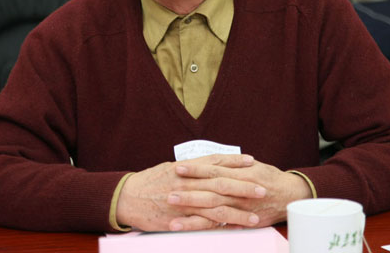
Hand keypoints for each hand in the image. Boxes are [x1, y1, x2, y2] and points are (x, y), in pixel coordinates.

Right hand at [116, 154, 263, 230]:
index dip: (234, 161)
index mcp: (186, 168)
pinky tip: (234, 228)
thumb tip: (209, 165)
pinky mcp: (180, 219)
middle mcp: (188, 182)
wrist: (127, 197)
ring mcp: (185, 201)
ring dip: (238, 211)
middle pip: (221, 183)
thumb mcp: (170, 168)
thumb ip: (191, 167)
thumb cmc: (149, 181)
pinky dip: (221, 226)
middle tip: (262, 188)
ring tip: (256, 215)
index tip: (251, 161)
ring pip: (217, 206)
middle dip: (243, 186)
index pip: (215, 161)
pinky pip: (204, 223)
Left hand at [168, 157, 312, 230]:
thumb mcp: (252, 165)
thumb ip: (232, 163)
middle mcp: (240, 190)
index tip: (178, 167)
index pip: (214, 170)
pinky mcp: (243, 220)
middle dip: (189, 191)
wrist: (290, 195)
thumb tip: (212, 160)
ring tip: (172, 214)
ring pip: (214, 210)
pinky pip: (222, 225)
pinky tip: (190, 229)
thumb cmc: (269, 177)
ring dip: (193, 212)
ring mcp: (241, 207)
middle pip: (211, 190)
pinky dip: (205, 227)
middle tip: (168, 191)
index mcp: (240, 173)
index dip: (196, 169)